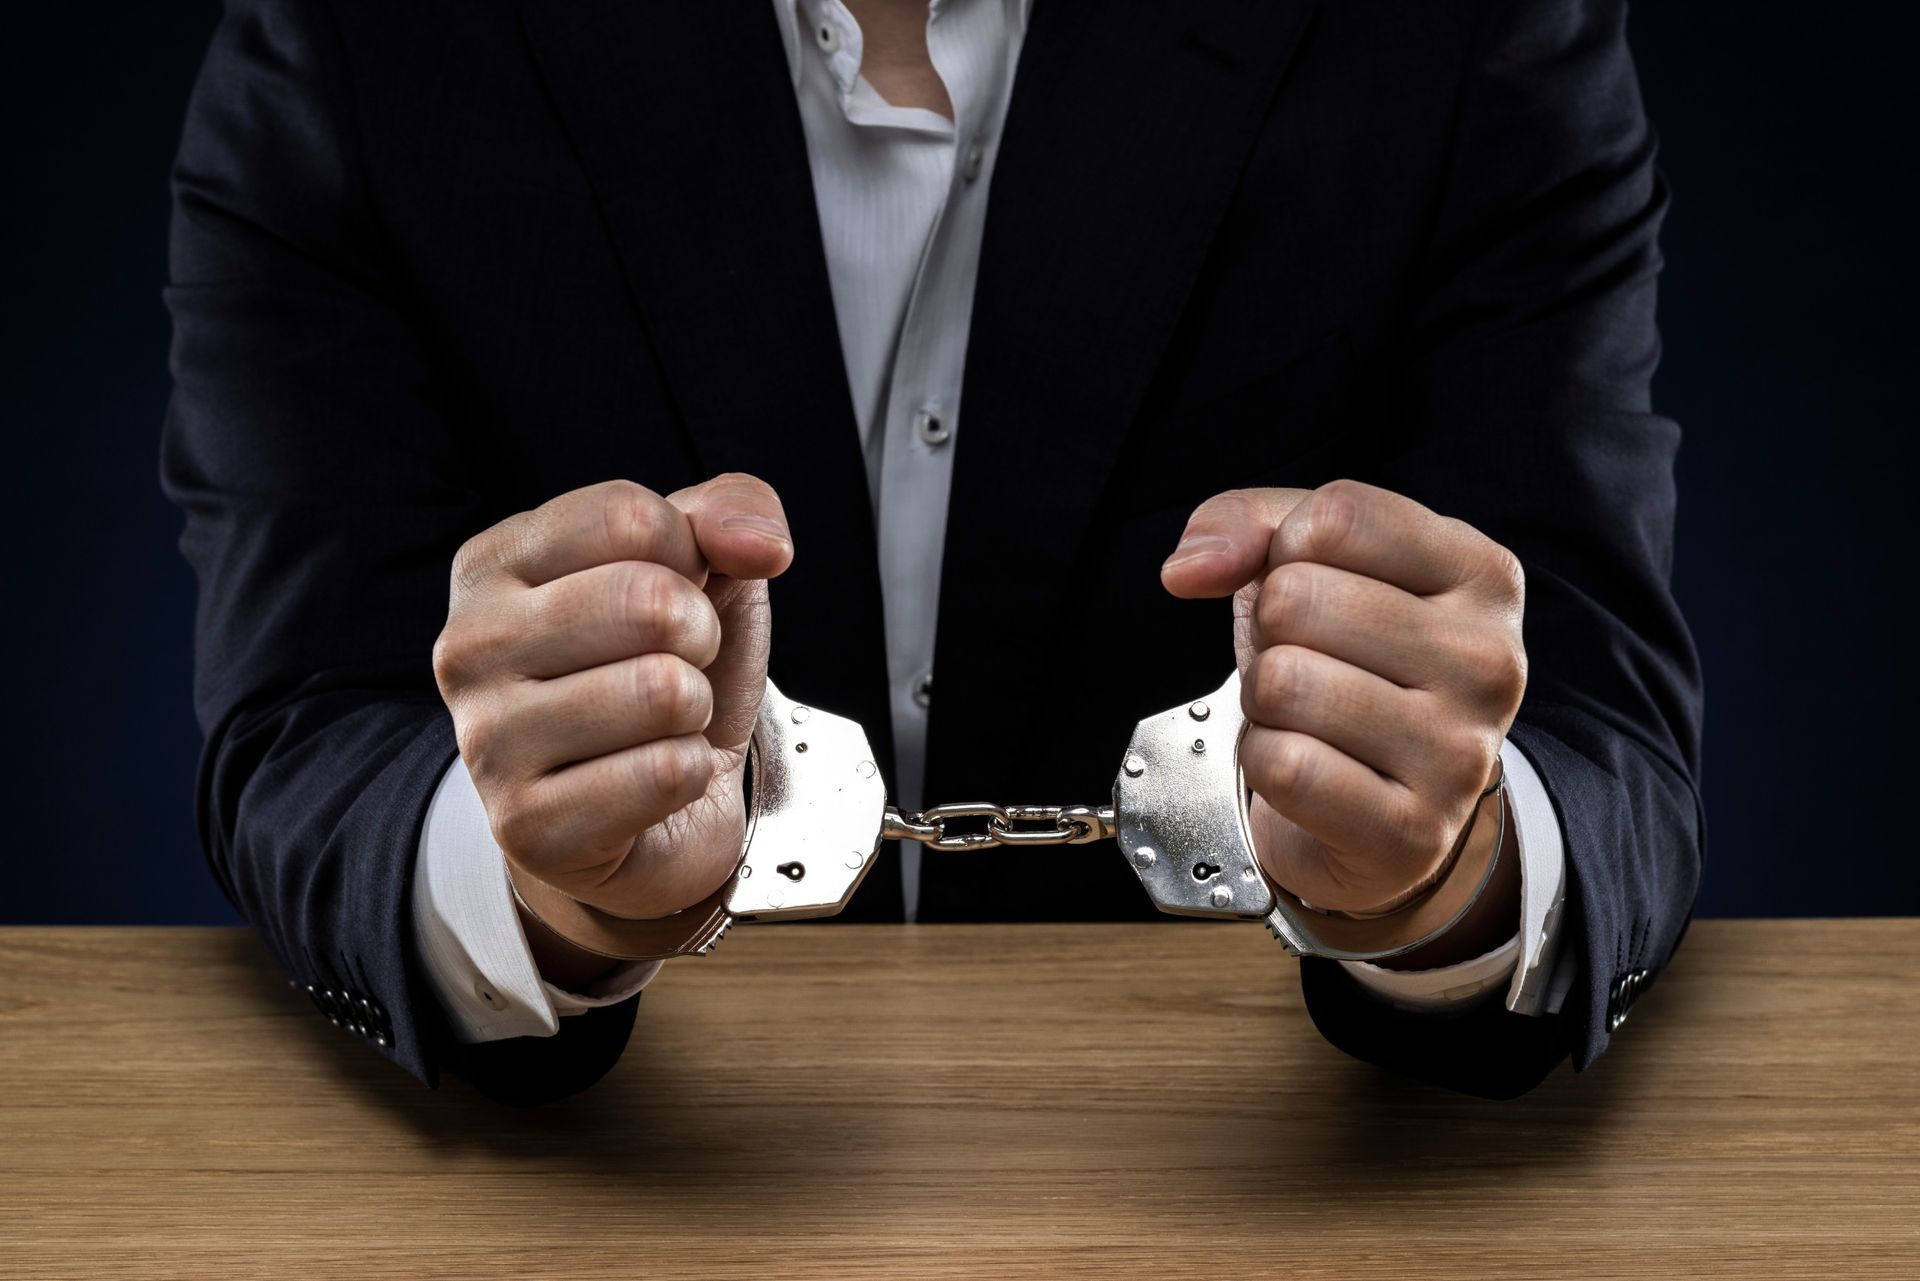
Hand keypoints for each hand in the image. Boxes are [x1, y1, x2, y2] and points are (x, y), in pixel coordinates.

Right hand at [432, 475, 791, 956]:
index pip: (630, 517)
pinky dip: (689, 775)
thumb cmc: (663, 669)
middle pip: (649, 600)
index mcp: (493, 564)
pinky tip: (649, 784)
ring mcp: (487, 741)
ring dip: (693, 711)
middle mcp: (469, 646)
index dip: (690, 557)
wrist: (653, 814)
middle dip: (700, 637)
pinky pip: (666, 772)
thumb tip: (763, 546)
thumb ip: (731, 511)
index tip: (674, 595)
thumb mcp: (702, 568)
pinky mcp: (526, 826)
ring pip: (662, 690)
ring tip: (659, 726)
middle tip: (675, 669)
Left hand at [1161, 480, 1525, 943]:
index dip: (1284, 550)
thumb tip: (1190, 566)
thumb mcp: (1310, 566)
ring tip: (1308, 718)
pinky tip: (1305, 768)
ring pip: (1283, 682)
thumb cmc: (1348, 666)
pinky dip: (1264, 763)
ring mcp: (1459, 751)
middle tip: (1310, 665)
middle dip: (1271, 634)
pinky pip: (1283, 765)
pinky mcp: (1412, 831)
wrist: (1383, 804)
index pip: (1336, 517)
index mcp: (1481, 573)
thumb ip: (1249, 526)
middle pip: (1298, 598)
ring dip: (1265, 703)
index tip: (1309, 586)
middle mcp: (1488, 659)